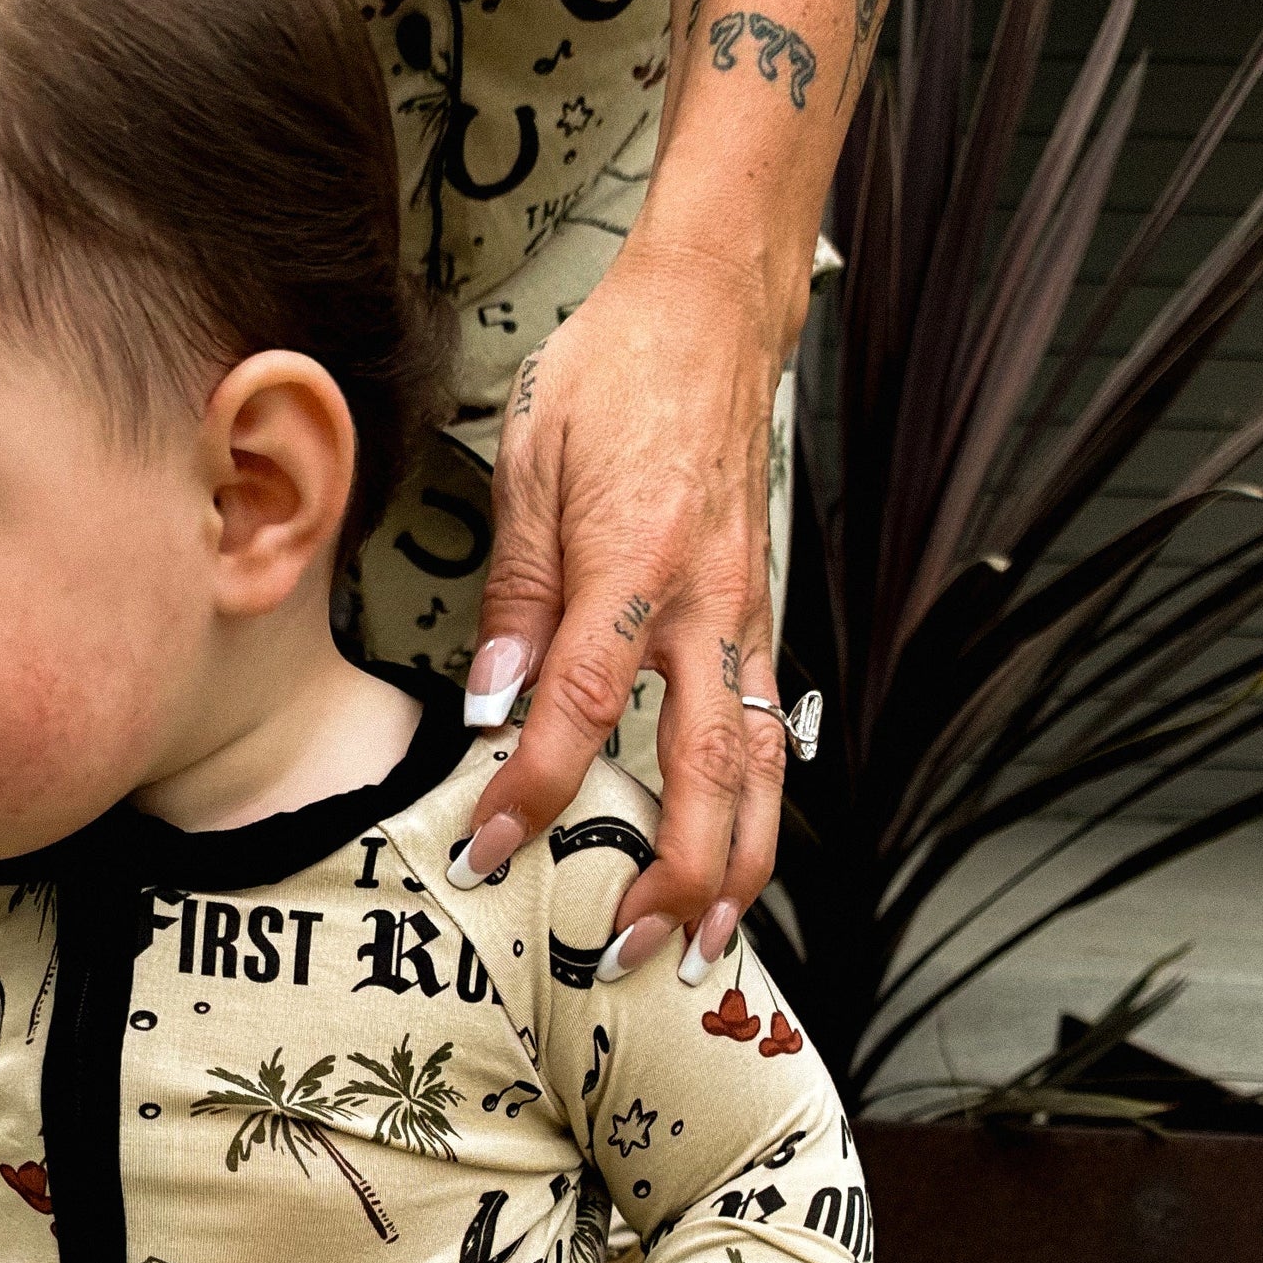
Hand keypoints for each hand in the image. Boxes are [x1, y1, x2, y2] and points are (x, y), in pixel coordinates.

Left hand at [459, 236, 791, 978]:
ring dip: (738, 866)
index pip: (579, 706)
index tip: (490, 850)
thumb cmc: (611, 376)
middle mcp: (704, 603)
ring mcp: (746, 616)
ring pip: (758, 768)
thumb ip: (514, 596)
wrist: (710, 313)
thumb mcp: (529, 466)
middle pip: (701, 768)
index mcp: (632, 562)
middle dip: (669, 873)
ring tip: (706, 945)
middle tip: (628, 949)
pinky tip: (739, 861)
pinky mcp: (763, 617)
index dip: (534, 791)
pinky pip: (772, 732)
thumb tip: (491, 708)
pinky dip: (761, 808)